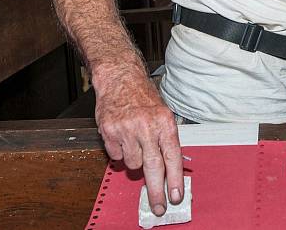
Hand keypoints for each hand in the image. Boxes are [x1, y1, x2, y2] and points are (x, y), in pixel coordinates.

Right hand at [95, 71, 183, 215]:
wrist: (120, 79)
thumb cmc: (143, 98)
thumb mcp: (163, 114)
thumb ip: (167, 140)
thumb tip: (173, 169)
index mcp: (164, 123)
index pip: (172, 157)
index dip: (174, 180)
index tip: (176, 196)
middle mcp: (146, 127)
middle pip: (153, 167)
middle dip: (156, 190)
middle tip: (159, 205)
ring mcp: (126, 130)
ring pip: (133, 163)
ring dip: (135, 160)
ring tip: (136, 143)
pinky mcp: (109, 132)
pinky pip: (116, 156)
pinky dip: (120, 152)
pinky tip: (122, 138)